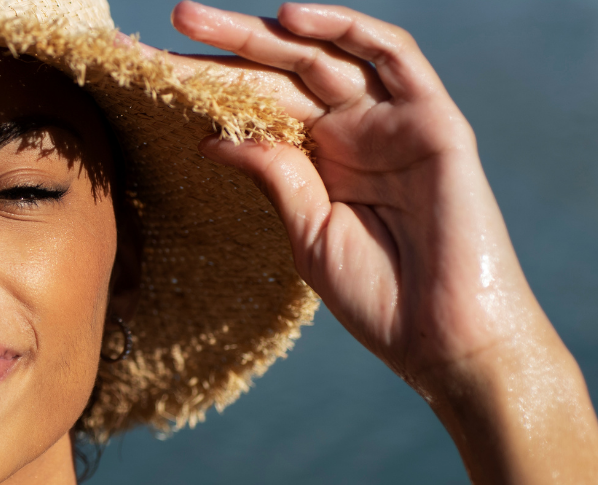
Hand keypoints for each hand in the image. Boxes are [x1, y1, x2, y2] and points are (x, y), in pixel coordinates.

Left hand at [152, 2, 552, 386]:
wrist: (446, 339)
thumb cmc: (380, 297)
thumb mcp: (306, 231)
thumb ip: (272, 174)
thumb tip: (211, 136)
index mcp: (323, 160)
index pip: (258, 106)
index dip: (208, 85)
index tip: (151, 70)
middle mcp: (357, 132)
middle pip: (283, 72)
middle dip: (226, 44)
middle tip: (176, 17)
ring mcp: (395, 122)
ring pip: (327, 55)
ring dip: (269, 30)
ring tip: (201, 17)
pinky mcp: (435, 120)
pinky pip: (394, 58)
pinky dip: (347, 29)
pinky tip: (292, 17)